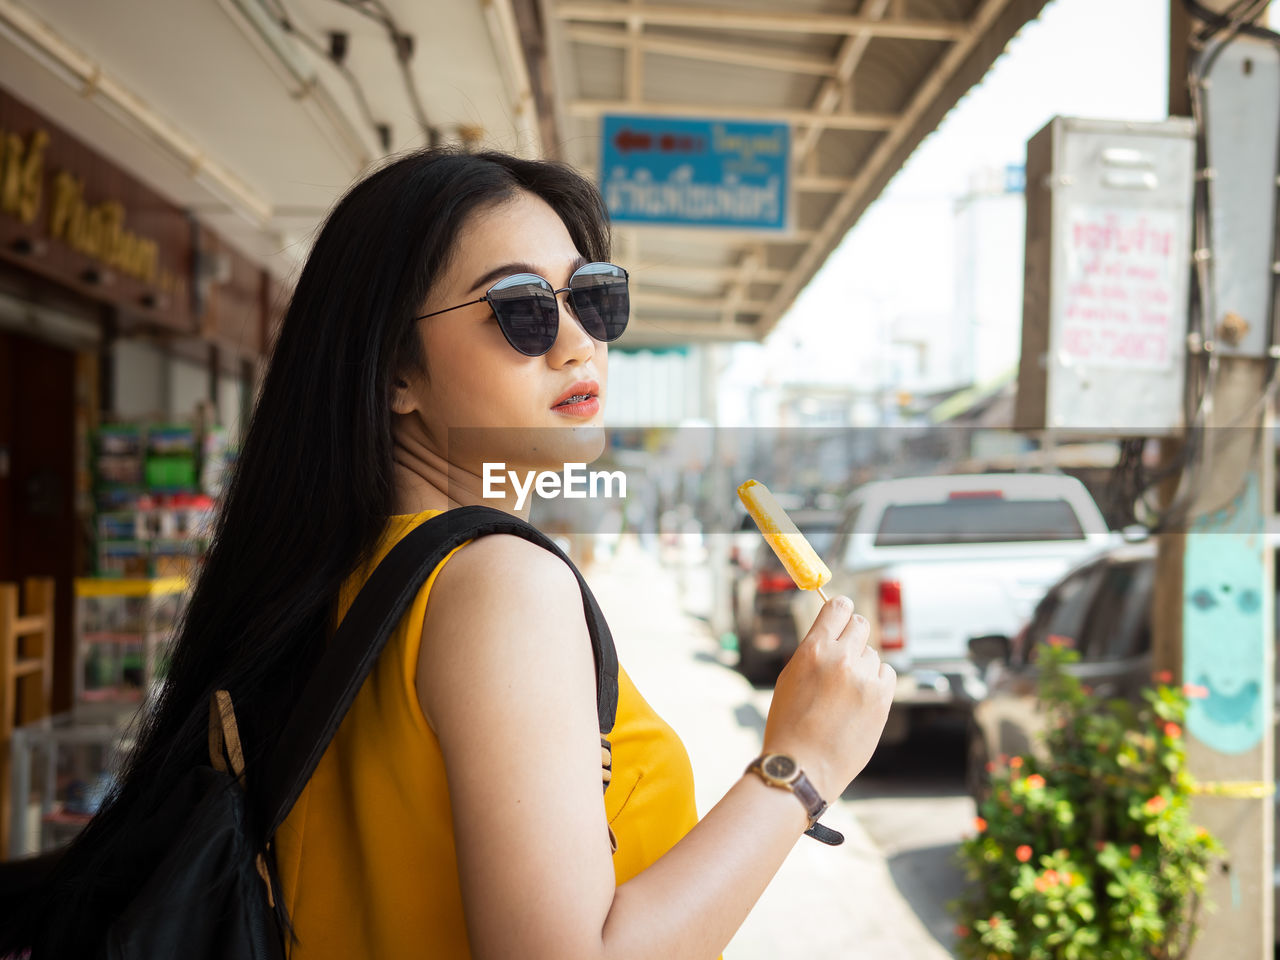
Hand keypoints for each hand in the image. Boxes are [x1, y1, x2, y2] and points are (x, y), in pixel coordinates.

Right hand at [761, 596, 894, 799]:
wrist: (803, 766)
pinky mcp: (881, 699)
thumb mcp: (790, 677)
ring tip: (846, 691)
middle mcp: (841, 659)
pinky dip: (877, 681)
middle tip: (845, 653)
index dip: (840, 611)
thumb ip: (814, 652)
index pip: (838, 608)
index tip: (841, 616)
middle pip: (861, 624)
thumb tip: (834, 633)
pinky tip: (861, 698)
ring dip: (863, 664)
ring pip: (872, 653)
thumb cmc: (789, 725)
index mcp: (813, 649)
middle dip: (853, 635)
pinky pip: (887, 674)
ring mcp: (864, 679)